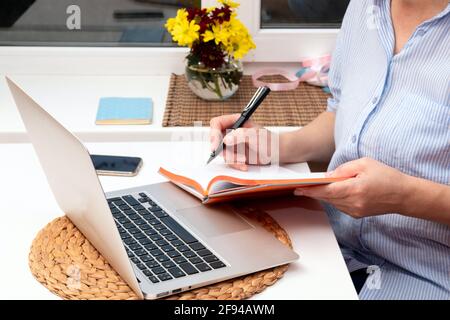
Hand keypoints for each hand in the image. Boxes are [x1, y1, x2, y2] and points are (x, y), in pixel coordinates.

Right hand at [209, 114, 275, 170]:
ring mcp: (232, 144)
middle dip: (224, 150)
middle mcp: (231, 132)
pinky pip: (228, 160)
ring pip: (222, 153)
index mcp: (235, 121)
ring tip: (244, 159)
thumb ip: (240, 135)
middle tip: (232, 155)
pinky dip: (236, 164)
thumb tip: (225, 140)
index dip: (213, 133)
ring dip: (232, 158)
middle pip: (216, 140)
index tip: (215, 146)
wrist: (276, 153)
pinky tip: (245, 164)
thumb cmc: (268, 140)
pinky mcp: (234, 154)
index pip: (217, 124)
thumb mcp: (254, 135)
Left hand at [294, 157, 409, 217]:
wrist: (403, 195)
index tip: (299, 188)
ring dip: (323, 195)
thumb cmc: (386, 176)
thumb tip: (327, 176)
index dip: (311, 190)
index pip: (327, 191)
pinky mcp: (357, 214)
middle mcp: (354, 203)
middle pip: (327, 198)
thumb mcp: (364, 164)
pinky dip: (334, 198)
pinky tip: (331, 192)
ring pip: (332, 202)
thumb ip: (344, 169)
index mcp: (355, 189)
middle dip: (314, 191)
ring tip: (313, 187)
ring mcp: (355, 211)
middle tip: (300, 186)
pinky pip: (339, 205)